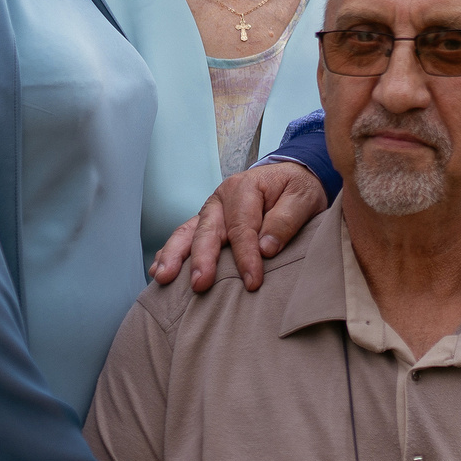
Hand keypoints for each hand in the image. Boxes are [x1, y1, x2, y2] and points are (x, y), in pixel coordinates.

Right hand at [149, 162, 327, 292]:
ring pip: (188, 232)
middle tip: (199, 284)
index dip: (245, 257)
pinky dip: (170, 253)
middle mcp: (221, 198)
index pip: (242, 227)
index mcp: (244, 187)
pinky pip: (184, 236)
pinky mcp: (207, 222)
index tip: (252, 282)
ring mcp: (211, 210)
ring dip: (174, 255)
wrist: (291, 177)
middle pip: (207, 230)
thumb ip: (286, 220)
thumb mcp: (303, 198)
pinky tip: (158, 270)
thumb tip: (265, 248)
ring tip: (162, 277)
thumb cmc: (297, 190)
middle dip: (202, 258)